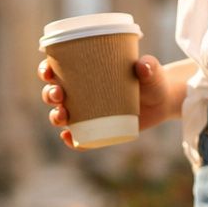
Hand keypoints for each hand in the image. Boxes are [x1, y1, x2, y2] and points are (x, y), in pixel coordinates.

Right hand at [39, 54, 175, 148]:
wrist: (161, 100)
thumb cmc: (150, 79)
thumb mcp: (150, 72)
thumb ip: (148, 66)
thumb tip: (143, 66)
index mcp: (84, 72)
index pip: (56, 70)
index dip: (46, 70)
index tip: (48, 71)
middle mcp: (81, 93)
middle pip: (54, 94)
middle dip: (49, 95)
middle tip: (59, 94)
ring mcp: (88, 113)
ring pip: (62, 115)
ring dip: (56, 116)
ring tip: (63, 115)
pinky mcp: (97, 130)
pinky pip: (79, 138)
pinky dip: (72, 140)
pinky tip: (69, 138)